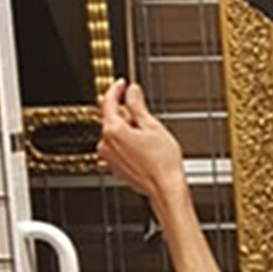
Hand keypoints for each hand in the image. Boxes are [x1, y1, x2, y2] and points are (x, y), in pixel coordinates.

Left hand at [98, 81, 185, 203]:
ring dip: (130, 132)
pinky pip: (119, 149)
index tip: (122, 83)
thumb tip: (132, 92)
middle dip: (129, 116)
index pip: (109, 102)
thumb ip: (137, 106)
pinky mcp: (115, 167)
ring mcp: (109, 157)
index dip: (116, 90)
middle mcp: (106, 144)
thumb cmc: (162, 162)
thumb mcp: (152, 126)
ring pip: (116, 135)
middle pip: (113, 119)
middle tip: (148, 121)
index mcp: (113, 130)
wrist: (165, 188)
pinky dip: (129, 146)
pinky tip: (146, 152)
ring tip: (150, 141)